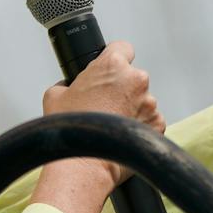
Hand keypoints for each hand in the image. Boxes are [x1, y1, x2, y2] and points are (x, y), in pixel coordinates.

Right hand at [43, 41, 164, 183]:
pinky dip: (140, 125)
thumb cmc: (72, 130)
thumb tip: (69, 85)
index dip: (115, 58)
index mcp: (112, 65)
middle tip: (106, 104)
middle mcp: (136, 80)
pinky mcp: (158, 124)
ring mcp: (149, 102)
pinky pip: (150, 120)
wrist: (85, 165)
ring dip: (132, 108)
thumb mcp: (54, 95)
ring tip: (113, 124)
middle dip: (122, 88)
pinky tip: (123, 134)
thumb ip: (67, 82)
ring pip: (142, 99)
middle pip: (133, 76)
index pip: (123, 47)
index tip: (111, 71)